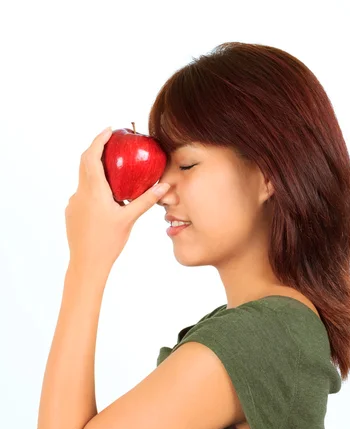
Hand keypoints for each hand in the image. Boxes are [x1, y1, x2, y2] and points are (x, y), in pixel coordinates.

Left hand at [65, 126, 169, 274]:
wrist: (86, 264)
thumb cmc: (108, 242)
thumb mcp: (129, 219)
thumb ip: (145, 201)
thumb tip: (164, 186)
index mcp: (93, 191)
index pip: (92, 156)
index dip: (99, 140)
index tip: (109, 130)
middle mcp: (80, 193)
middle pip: (85, 163)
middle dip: (97, 150)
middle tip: (112, 144)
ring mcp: (74, 203)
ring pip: (84, 181)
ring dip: (96, 173)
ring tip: (114, 174)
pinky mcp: (72, 213)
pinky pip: (83, 195)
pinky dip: (94, 190)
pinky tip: (107, 201)